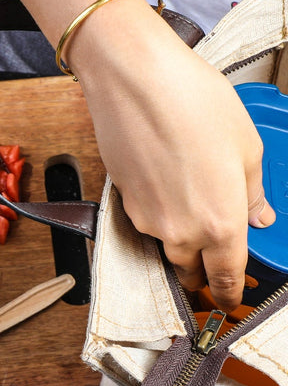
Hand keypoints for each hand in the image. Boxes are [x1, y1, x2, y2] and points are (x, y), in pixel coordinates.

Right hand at [75, 14, 275, 310]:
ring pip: (169, 249)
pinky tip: (171, 186)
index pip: (225, 279)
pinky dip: (162, 217)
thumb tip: (259, 214)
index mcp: (220, 224)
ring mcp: (149, 222)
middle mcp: (181, 233)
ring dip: (183, 244)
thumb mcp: (246, 147)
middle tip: (216, 260)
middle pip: (191, 273)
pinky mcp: (127, 205)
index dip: (228, 295)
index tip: (230, 300)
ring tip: (194, 210)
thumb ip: (253, 192)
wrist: (136, 85)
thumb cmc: (194, 106)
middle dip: (205, 273)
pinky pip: (149, 225)